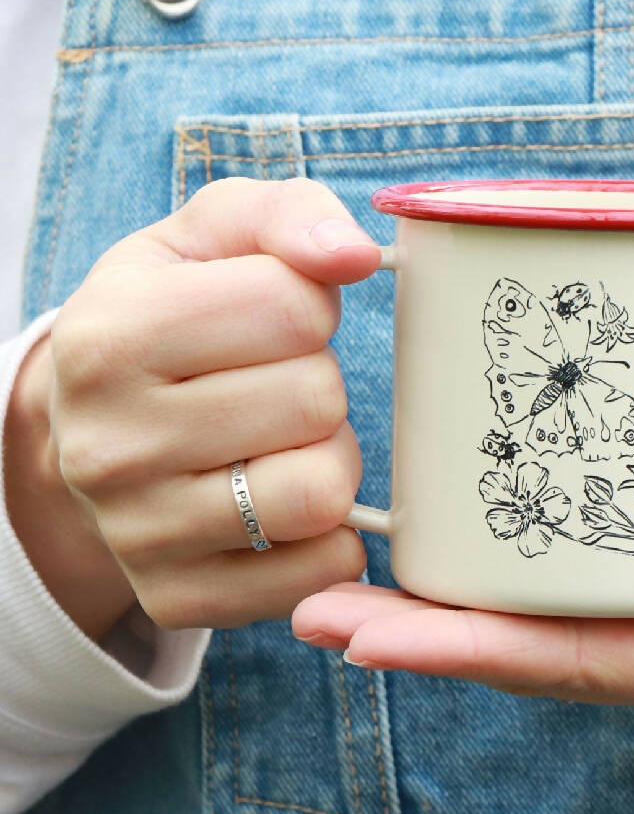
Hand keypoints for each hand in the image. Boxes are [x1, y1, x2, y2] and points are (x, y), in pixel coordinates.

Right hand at [5, 177, 378, 636]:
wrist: (98, 427)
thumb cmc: (173, 314)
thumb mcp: (210, 237)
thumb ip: (287, 217)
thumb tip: (355, 254)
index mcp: (109, 335)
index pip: (295, 306)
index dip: (308, 304)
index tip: (273, 316)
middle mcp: (108, 444)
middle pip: (315, 400)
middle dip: (316, 381)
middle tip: (272, 384)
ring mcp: (137, 535)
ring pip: (321, 492)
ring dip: (327, 458)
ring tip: (281, 441)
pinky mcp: (179, 597)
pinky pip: (320, 570)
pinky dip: (327, 534)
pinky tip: (283, 501)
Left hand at [292, 473, 633, 727]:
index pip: (565, 665)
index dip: (463, 652)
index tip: (367, 637)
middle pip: (524, 640)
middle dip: (419, 627)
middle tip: (317, 599)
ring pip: (540, 601)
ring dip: (447, 586)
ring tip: (357, 559)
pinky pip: (578, 557)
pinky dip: (513, 541)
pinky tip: (466, 513)